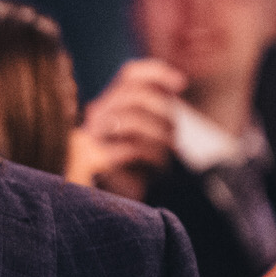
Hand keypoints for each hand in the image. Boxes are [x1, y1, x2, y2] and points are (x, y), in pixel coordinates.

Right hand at [80, 58, 184, 200]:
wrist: (119, 203)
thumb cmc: (138, 167)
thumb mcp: (150, 131)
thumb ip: (156, 106)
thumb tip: (178, 81)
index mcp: (109, 104)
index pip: (131, 74)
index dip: (157, 73)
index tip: (182, 85)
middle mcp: (97, 116)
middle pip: (135, 95)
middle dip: (163, 113)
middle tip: (174, 135)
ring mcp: (93, 137)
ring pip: (132, 119)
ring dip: (160, 137)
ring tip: (167, 154)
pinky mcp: (96, 161)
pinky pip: (131, 148)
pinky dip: (153, 157)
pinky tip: (158, 168)